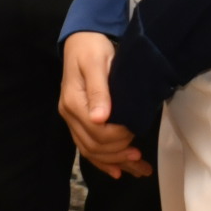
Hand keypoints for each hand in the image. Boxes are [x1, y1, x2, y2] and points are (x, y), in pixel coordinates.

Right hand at [60, 31, 147, 178]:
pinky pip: (87, 146)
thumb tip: (100, 118)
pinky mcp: (79, 120)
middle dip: (118, 154)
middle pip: (93, 146)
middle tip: (140, 157)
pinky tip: (117, 171)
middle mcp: (69, 114)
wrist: (82, 39)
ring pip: (91, 150)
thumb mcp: (96, 63)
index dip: (117, 138)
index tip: (136, 134)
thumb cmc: (91, 48)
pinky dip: (102, 161)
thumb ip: (99, 90)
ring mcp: (73, 119)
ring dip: (114, 162)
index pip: (96, 132)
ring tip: (138, 169)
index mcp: (73, 102)